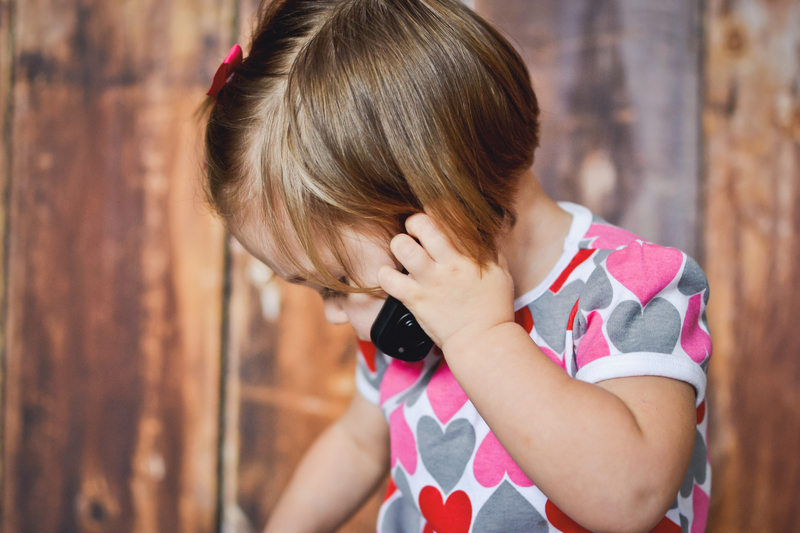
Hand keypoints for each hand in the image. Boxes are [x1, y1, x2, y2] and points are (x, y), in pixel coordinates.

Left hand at [377, 213, 514, 353]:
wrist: (482, 340)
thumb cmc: (493, 306)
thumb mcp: (500, 271)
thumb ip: (490, 248)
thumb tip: (484, 228)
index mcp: (470, 254)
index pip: (449, 216)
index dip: (437, 208)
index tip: (433, 212)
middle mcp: (448, 263)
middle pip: (421, 224)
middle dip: (414, 223)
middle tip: (414, 232)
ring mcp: (430, 280)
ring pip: (402, 247)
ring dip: (398, 245)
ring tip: (403, 252)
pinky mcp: (415, 299)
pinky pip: (389, 279)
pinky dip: (385, 274)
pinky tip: (391, 276)